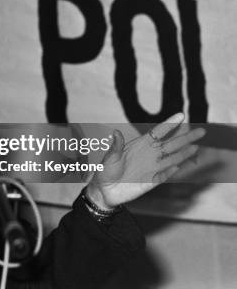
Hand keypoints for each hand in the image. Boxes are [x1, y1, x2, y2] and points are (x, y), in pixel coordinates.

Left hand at [86, 113, 204, 209]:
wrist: (105, 191)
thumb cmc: (105, 171)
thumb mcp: (110, 158)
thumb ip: (116, 147)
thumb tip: (115, 132)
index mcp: (139, 145)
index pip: (158, 132)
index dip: (169, 124)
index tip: (181, 115)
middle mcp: (149, 154)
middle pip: (171, 144)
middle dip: (185, 137)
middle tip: (201, 131)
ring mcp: (152, 167)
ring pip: (172, 158)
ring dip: (184, 153)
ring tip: (197, 146)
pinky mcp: (153, 181)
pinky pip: (166, 174)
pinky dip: (173, 170)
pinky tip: (180, 165)